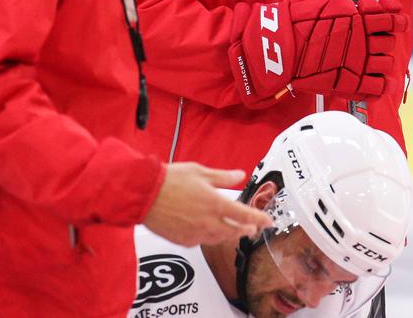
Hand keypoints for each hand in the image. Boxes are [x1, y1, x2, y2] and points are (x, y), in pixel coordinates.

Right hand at [142, 163, 271, 246]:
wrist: (144, 194)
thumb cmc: (169, 180)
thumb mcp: (200, 172)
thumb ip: (222, 177)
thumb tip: (239, 175)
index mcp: (215, 203)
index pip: (245, 215)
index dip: (259, 219)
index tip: (268, 221)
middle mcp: (207, 222)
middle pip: (234, 232)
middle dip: (246, 230)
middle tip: (252, 228)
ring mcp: (195, 233)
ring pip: (219, 239)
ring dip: (229, 235)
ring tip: (234, 230)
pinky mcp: (182, 240)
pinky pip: (202, 241)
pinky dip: (209, 236)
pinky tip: (209, 231)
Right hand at [228, 0, 406, 108]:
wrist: (279, 47)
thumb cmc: (298, 22)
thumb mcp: (326, 4)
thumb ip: (349, 7)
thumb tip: (363, 8)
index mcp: (359, 17)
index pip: (393, 18)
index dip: (396, 19)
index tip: (393, 20)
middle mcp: (363, 40)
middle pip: (389, 42)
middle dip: (382, 41)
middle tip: (369, 43)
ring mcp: (359, 63)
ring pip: (387, 64)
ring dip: (380, 62)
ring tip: (367, 62)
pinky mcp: (351, 83)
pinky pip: (378, 87)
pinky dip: (378, 85)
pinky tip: (372, 81)